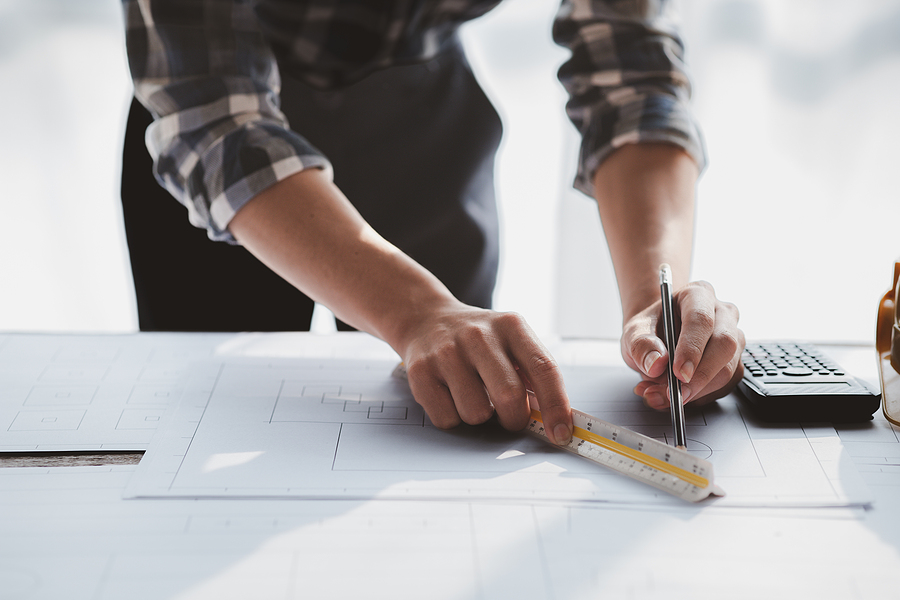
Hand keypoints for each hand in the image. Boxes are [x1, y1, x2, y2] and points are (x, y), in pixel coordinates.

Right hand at [399, 302, 573, 444]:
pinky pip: (446, 418)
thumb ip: (532, 374)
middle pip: (509, 397)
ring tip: (472, 395)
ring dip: (479, 417)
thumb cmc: (476, 340)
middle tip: (509, 415)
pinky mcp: (420, 371)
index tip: (561, 432)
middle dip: (513, 418)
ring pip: (475, 414)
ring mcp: (447, 352)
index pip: (544, 368)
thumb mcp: (510, 341)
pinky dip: (452, 417)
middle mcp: (478, 335)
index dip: (556, 406)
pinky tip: (450, 395)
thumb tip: (555, 418)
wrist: (425, 319)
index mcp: (511, 326)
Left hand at [621, 281, 744, 409]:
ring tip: (661, 395)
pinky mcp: (734, 363)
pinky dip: (699, 397)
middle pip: (724, 344)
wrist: (656, 337)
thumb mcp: (634, 332)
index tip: (678, 373)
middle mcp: (722, 314)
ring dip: (696, 391)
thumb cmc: (650, 329)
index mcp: (698, 295)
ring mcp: (733, 338)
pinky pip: (725, 386)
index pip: (701, 319)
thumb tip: (656, 364)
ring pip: (728, 369)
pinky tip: (675, 395)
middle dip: (700, 376)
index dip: (692, 348)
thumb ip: (640, 345)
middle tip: (675, 394)